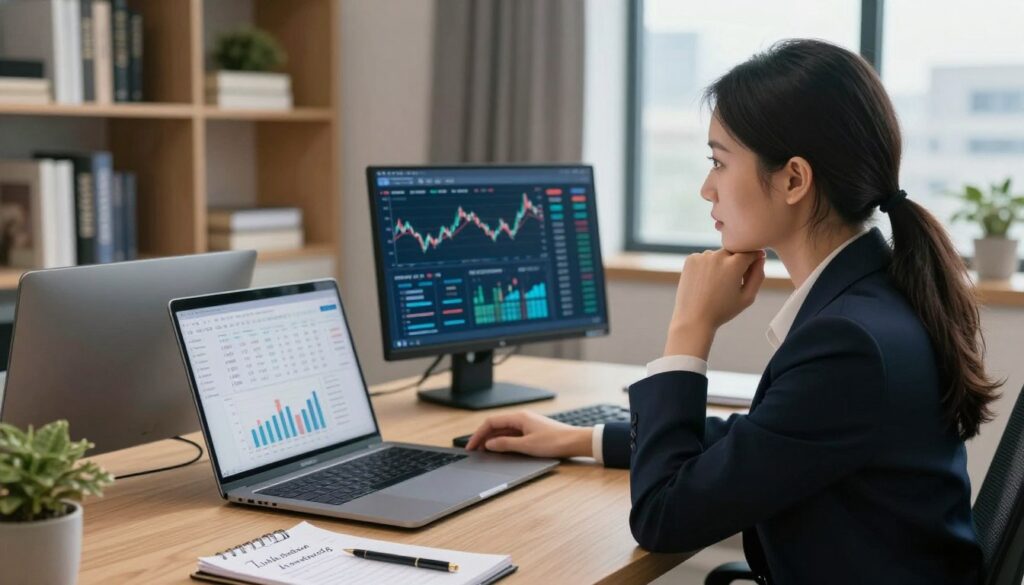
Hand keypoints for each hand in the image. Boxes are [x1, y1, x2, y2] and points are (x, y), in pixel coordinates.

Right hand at [465, 411, 592, 458]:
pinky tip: (500, 450)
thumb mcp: (526, 445)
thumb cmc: (554, 441)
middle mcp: (522, 418)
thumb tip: (489, 444)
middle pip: (496, 426)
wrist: (575, 442)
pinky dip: (503, 442)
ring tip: (484, 452)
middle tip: (474, 450)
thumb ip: (505, 444)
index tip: (471, 446)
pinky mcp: (532, 432)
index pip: (491, 422)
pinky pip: (512, 435)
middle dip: (483, 437)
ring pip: (504, 431)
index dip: (478, 434)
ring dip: (493, 440)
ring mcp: (527, 425)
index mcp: (519, 417)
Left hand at [664, 249, 765, 357]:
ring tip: (715, 286)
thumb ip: (758, 275)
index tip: (748, 274)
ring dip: (720, 265)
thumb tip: (760, 257)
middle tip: (730, 284)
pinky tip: (704, 283)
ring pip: (718, 255)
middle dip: (735, 264)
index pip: (751, 252)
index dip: (753, 262)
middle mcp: (718, 255)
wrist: (693, 318)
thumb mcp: (748, 297)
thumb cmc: (722, 310)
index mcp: (735, 264)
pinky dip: (706, 267)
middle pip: (734, 253)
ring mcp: (703, 256)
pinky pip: (705, 258)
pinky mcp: (691, 259)